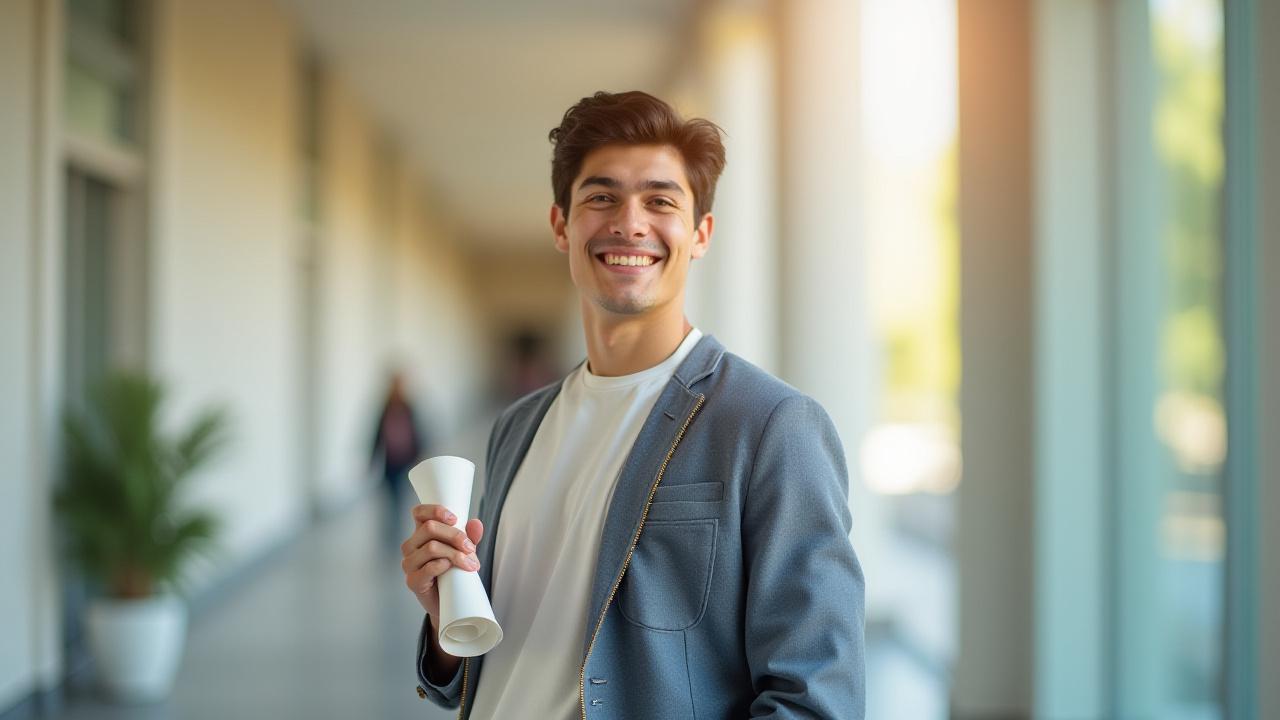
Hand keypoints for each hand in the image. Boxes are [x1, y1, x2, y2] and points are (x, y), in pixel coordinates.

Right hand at [401, 504, 484, 618]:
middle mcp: (411, 546)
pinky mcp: (412, 581)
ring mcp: (409, 564)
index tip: (455, 519)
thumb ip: (470, 536)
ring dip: (455, 554)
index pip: (419, 513)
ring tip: (470, 564)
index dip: (435, 511)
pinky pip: (429, 567)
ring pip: (432, 547)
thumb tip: (476, 523)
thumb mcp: (463, 551)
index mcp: (420, 534)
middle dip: (455, 536)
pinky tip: (452, 569)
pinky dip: (444, 565)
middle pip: (430, 528)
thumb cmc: (452, 572)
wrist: (447, 601)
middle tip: (471, 548)